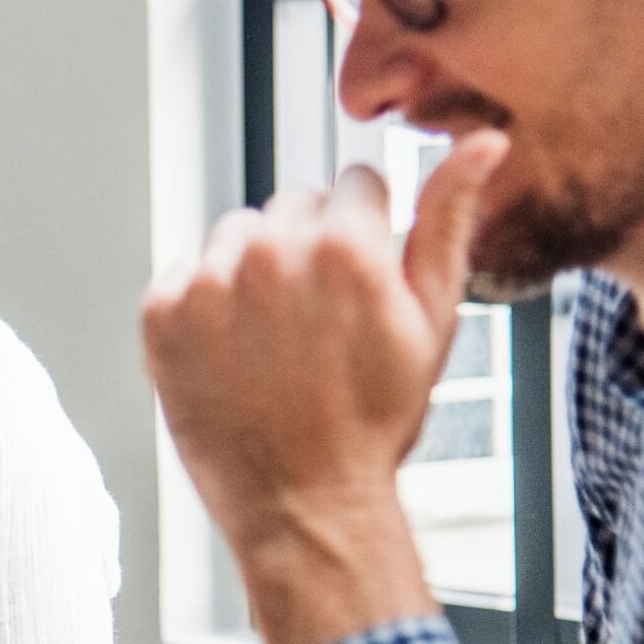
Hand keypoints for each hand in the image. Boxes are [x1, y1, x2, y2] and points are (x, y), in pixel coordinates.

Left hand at [140, 132, 509, 643]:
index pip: (354, 184)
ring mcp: (207, 282)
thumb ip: (447, 219)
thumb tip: (483, 139)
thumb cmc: (375, 420)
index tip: (362, 289)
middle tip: (320, 325)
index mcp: (344, 244)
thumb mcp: (433, 320)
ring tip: (276, 341)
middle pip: (293, 206)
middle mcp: (269, 251)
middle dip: (310, 249)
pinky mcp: (160, 313)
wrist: (303, 504)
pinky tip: (234, 354)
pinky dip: (204, 305)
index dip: (366, 235)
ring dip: (253, 271)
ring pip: (237, 235)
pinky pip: (186, 274)